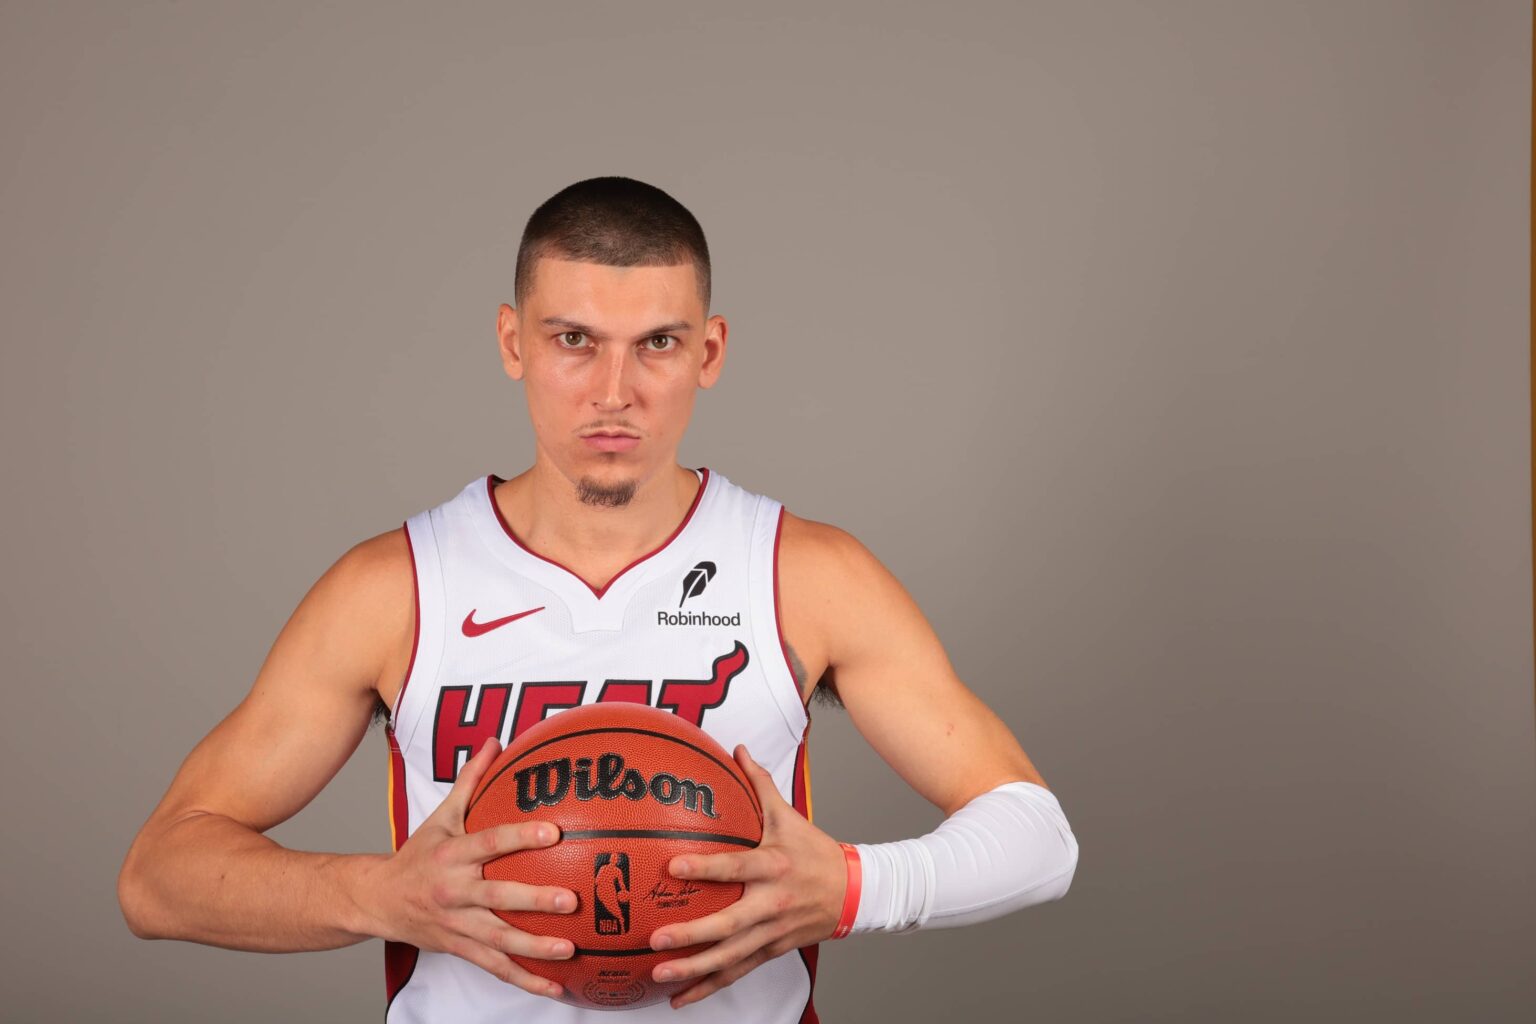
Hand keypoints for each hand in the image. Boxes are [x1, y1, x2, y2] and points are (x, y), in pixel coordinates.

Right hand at [357, 737, 578, 998]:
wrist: (378, 902)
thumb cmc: (418, 855)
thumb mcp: (442, 816)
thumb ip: (472, 781)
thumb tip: (496, 741)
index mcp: (452, 855)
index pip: (489, 842)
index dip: (519, 836)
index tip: (553, 830)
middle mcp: (454, 891)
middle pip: (497, 897)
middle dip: (534, 901)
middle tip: (570, 900)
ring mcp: (457, 924)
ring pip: (499, 940)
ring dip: (535, 949)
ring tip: (569, 949)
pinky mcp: (461, 948)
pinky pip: (496, 967)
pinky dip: (526, 980)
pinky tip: (557, 987)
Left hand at [648, 744, 846, 1008]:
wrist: (855, 892)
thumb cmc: (815, 852)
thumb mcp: (789, 816)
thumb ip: (759, 785)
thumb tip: (737, 749)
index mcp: (774, 866)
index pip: (736, 866)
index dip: (706, 867)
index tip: (673, 866)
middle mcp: (772, 903)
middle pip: (729, 924)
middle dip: (692, 935)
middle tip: (656, 937)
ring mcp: (772, 932)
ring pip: (730, 957)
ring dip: (694, 969)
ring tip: (659, 974)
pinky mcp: (771, 951)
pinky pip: (737, 972)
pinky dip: (708, 987)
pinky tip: (678, 998)